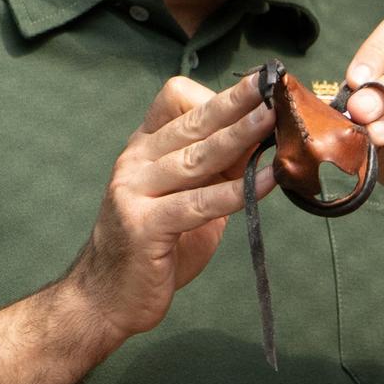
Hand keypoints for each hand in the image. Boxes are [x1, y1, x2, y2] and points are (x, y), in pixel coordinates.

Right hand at [64, 75, 273, 344]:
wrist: (108, 297)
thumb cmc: (158, 245)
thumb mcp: (191, 195)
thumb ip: (220, 168)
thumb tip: (269, 138)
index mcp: (146, 147)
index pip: (174, 98)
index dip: (217, 94)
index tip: (258, 92)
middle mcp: (136, 161)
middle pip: (192, 121)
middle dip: (236, 101)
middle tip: (272, 86)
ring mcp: (134, 191)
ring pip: (196, 156)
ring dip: (240, 136)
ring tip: (274, 120)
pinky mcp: (144, 225)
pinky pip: (198, 203)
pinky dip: (237, 191)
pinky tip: (268, 180)